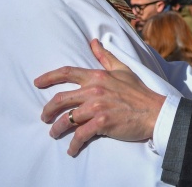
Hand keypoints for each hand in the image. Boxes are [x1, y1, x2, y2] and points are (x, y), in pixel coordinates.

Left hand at [34, 39, 165, 156]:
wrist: (154, 111)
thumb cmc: (139, 91)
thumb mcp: (122, 69)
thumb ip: (106, 56)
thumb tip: (94, 42)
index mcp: (97, 76)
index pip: (67, 73)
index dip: (49, 77)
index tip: (37, 83)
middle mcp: (94, 90)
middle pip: (61, 99)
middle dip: (48, 110)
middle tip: (44, 117)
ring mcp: (98, 107)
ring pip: (67, 119)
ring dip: (57, 129)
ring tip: (54, 134)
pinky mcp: (102, 123)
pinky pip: (80, 135)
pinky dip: (73, 144)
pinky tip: (72, 149)